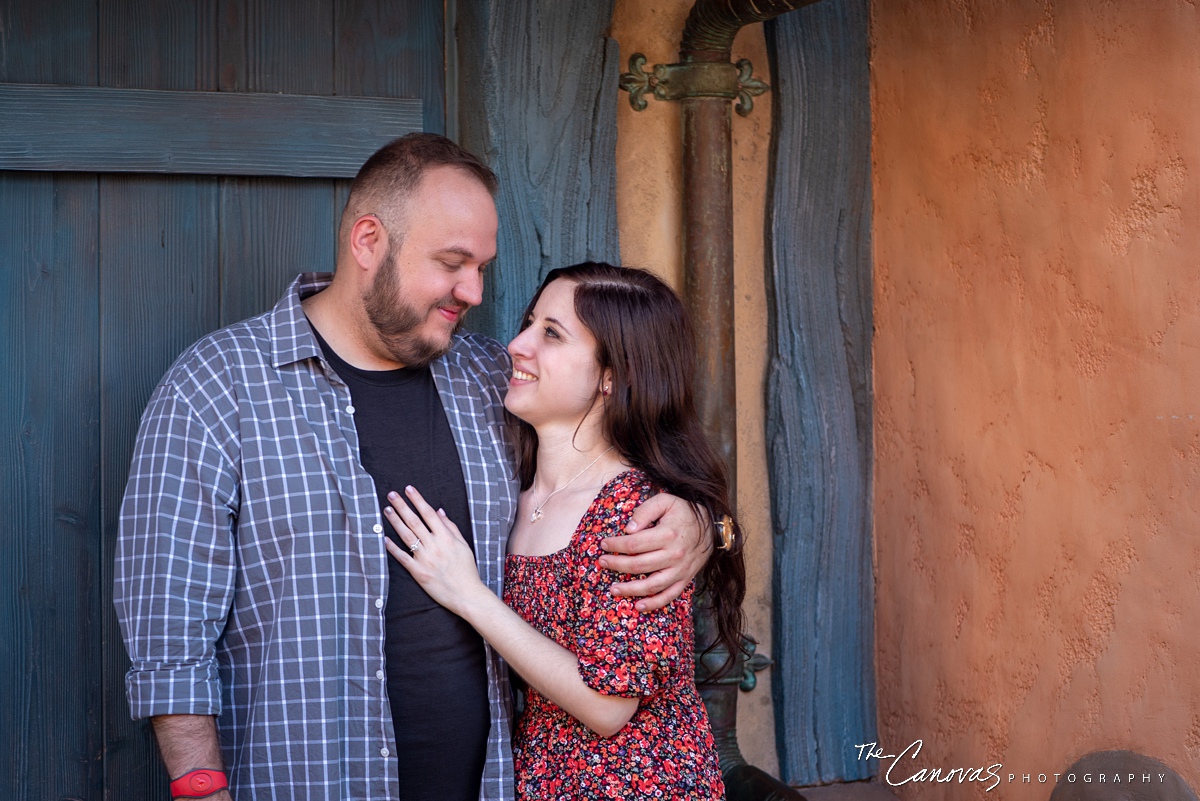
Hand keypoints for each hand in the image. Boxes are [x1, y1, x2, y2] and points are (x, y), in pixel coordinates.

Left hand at [383, 486, 488, 615]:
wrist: (467, 595)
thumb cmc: (467, 570)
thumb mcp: (464, 546)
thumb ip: (451, 528)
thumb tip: (439, 511)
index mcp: (446, 538)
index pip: (429, 514)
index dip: (418, 500)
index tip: (408, 489)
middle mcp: (435, 546)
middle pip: (415, 522)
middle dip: (402, 506)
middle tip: (391, 495)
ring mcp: (425, 559)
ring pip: (407, 536)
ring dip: (396, 521)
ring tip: (387, 510)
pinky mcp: (418, 573)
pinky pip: (403, 558)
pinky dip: (393, 548)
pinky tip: (385, 538)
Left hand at [599, 493, 711, 610]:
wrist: (712, 527)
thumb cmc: (684, 512)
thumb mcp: (665, 501)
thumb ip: (645, 511)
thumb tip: (628, 529)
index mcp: (667, 534)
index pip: (635, 543)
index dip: (616, 545)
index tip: (603, 544)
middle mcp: (674, 555)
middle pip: (639, 565)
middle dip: (617, 565)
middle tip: (602, 563)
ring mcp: (680, 570)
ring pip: (652, 585)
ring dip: (630, 590)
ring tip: (613, 589)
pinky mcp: (685, 579)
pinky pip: (669, 595)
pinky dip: (654, 603)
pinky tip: (639, 606)